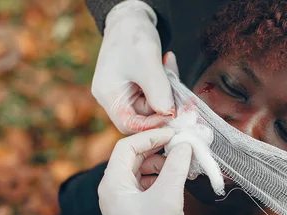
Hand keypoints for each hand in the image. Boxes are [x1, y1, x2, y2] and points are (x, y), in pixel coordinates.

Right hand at [92, 0, 175, 133]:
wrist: (130, 17)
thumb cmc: (133, 35)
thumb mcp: (148, 62)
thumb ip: (159, 91)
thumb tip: (170, 115)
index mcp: (108, 95)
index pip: (129, 125)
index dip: (152, 124)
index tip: (173, 113)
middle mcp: (112, 98)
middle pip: (143, 117)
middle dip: (164, 104)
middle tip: (178, 86)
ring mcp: (122, 92)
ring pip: (151, 106)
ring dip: (167, 91)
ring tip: (170, 66)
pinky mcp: (134, 87)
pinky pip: (153, 95)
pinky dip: (165, 84)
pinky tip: (168, 63)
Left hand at [98, 128, 191, 214]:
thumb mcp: (167, 198)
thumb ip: (176, 167)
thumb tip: (185, 144)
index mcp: (113, 183)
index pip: (128, 146)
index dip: (152, 137)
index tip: (174, 134)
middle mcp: (113, 189)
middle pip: (134, 156)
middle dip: (159, 149)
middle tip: (183, 146)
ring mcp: (121, 200)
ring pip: (141, 170)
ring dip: (162, 164)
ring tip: (183, 164)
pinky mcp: (132, 209)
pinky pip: (145, 184)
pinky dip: (160, 178)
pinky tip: (177, 180)